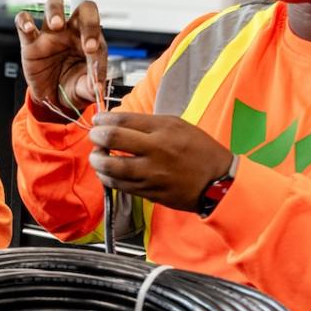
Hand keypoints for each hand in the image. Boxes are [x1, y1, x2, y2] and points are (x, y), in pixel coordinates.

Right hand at [15, 0, 108, 121]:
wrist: (51, 97)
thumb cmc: (72, 86)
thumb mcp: (84, 89)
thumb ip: (91, 86)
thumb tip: (97, 88)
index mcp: (89, 40)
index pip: (98, 31)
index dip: (96, 39)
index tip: (91, 53)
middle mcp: (72, 31)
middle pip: (84, 9)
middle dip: (89, 20)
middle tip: (85, 42)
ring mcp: (51, 34)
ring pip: (54, 5)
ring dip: (56, 11)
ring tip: (56, 25)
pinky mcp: (30, 41)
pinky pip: (23, 21)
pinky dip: (24, 21)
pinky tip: (29, 28)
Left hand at [88, 113, 233, 211]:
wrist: (217, 182)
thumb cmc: (200, 151)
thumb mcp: (178, 126)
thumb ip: (149, 124)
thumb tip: (119, 122)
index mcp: (164, 129)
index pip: (124, 120)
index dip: (104, 119)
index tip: (97, 119)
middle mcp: (155, 150)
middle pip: (113, 139)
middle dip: (96, 136)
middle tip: (93, 136)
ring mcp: (151, 173)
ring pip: (112, 167)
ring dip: (98, 160)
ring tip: (97, 156)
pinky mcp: (149, 191)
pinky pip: (120, 186)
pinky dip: (108, 178)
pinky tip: (106, 173)